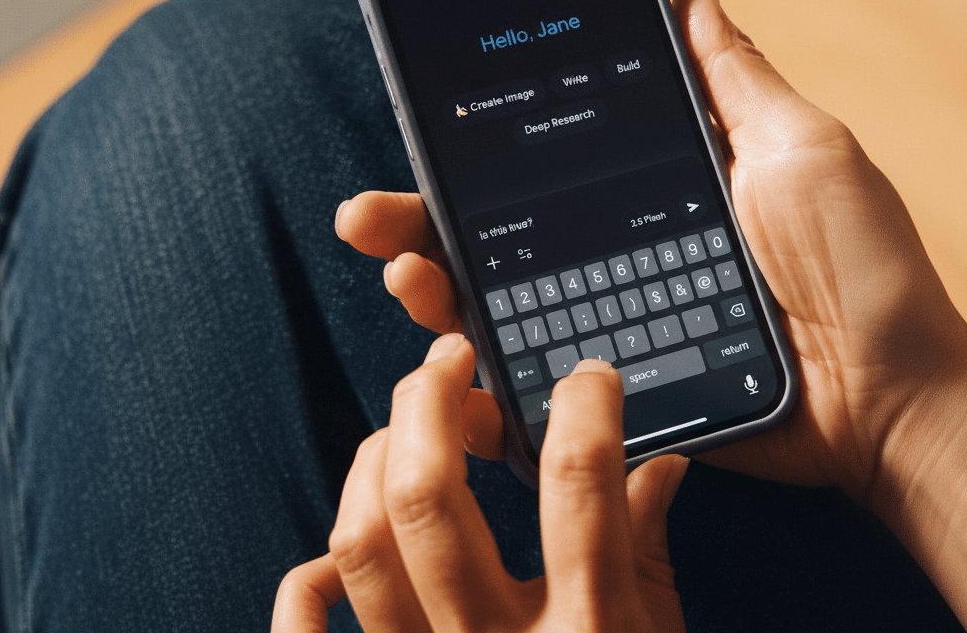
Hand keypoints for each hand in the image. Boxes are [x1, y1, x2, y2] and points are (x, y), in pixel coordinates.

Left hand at [271, 334, 689, 632]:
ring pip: (360, 547)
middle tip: (448, 361)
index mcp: (591, 629)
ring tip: (399, 430)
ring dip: (369, 465)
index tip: (585, 374)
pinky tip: (330, 553)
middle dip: (429, 404)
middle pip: (431, 499)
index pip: (578, 483)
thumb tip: (661, 461)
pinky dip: (305, 584)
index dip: (581, 404)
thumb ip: (651, 547)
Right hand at [336, 0, 966, 501]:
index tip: (420, 132)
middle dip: (421, 224)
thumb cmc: (862, 266)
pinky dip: (479, 397)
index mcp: (651, 193)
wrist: (895, 396)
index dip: (473, 152)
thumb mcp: (795, 144)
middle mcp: (620, 259)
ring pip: (499, 315)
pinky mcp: (621, 401)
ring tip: (407, 276)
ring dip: (434, 295)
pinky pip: (535, 402)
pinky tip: (449, 378)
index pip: (538, 166)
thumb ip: (729, 74)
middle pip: (497, 240)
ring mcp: (615, 331)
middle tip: (366, 216)